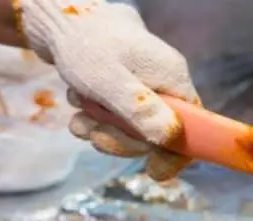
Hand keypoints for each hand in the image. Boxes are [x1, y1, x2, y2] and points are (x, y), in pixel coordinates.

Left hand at [16, 0, 197, 180]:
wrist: (57, 17)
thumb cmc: (83, 45)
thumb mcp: (108, 81)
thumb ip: (140, 110)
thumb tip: (172, 138)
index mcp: (173, 79)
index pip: (194, 128)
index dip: (175, 153)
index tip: (152, 171)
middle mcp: (165, 83)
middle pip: (158, 132)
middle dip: (122, 140)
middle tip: (93, 134)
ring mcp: (146, 84)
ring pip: (133, 127)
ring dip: (102, 128)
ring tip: (78, 112)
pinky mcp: (126, 85)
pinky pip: (118, 115)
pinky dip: (96, 116)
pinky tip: (78, 103)